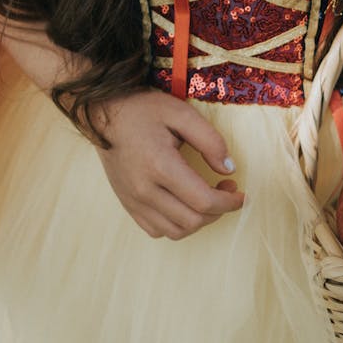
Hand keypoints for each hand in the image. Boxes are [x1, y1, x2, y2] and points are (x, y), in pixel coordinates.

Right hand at [94, 91, 244, 239]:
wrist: (101, 114)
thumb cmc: (142, 110)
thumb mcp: (181, 113)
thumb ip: (210, 141)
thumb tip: (229, 169)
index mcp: (160, 166)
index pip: (204, 201)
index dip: (229, 202)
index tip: (241, 194)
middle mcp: (144, 190)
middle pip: (193, 221)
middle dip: (219, 211)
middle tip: (226, 189)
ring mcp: (133, 200)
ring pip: (176, 232)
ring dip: (199, 220)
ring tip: (207, 198)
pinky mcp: (127, 204)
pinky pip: (156, 231)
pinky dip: (176, 224)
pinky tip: (184, 204)